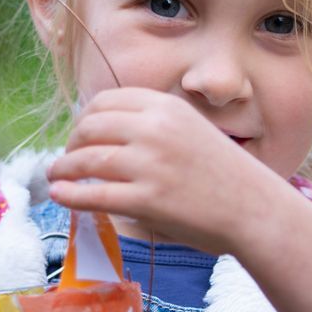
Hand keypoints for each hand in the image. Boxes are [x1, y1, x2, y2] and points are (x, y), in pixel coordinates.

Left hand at [45, 88, 300, 256]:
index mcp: (165, 107)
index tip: (80, 134)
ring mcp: (149, 165)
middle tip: (67, 158)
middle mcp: (155, 129)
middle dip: (71, 143)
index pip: (105, 102)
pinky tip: (60, 194)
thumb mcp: (190, 129)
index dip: (84, 118)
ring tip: (56, 176)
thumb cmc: (223, 174)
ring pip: (86, 160)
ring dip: (63, 168)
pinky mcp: (145, 201)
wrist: (254, 209)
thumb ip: (152, 125)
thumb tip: (101, 131)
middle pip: (90, 127)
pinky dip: (69, 194)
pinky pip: (92, 194)